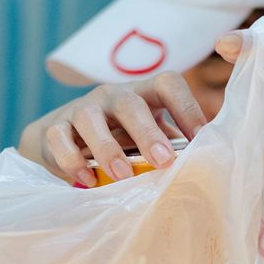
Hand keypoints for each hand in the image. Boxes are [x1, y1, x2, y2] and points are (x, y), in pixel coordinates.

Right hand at [17, 71, 207, 186]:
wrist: (64, 141)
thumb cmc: (120, 141)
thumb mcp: (148, 138)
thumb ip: (172, 146)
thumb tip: (208, 167)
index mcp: (143, 94)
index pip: (168, 84)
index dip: (187, 108)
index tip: (202, 139)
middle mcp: (112, 96)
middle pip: (130, 103)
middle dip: (147, 132)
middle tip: (163, 161)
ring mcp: (81, 109)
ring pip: (90, 117)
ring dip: (107, 147)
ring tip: (122, 175)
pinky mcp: (55, 127)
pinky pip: (60, 138)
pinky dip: (72, 160)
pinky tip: (87, 179)